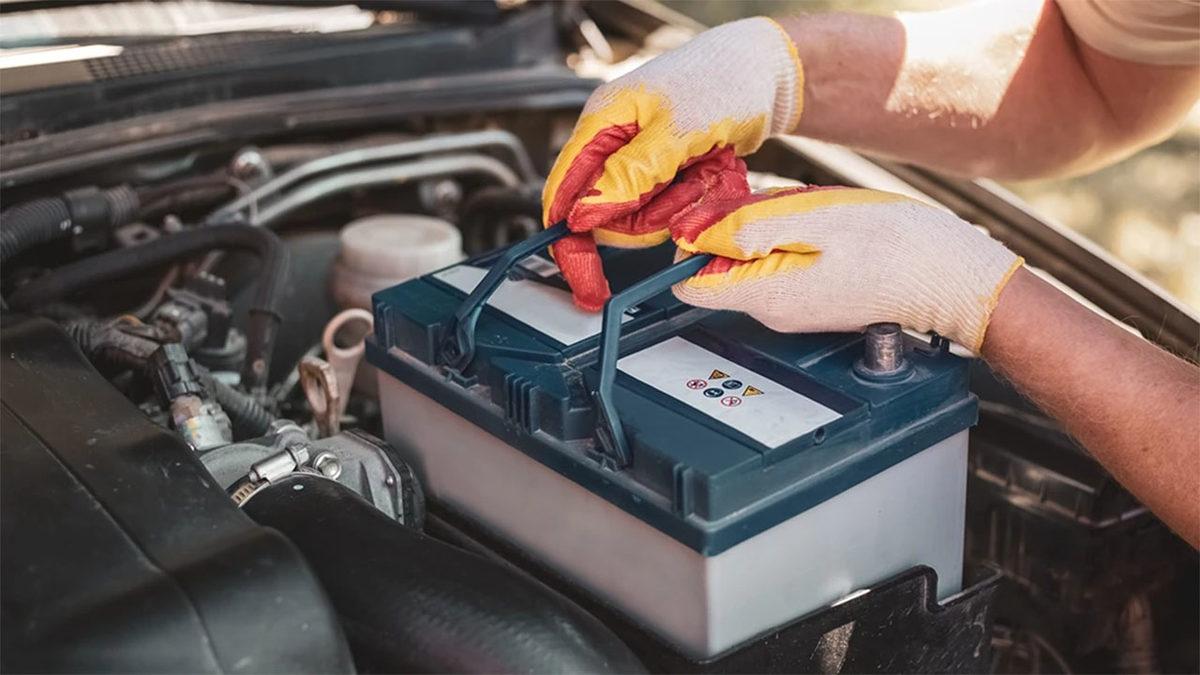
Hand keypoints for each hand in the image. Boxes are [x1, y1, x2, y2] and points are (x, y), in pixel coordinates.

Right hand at [542, 17, 804, 310]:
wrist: (765, 71)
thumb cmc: (723, 80)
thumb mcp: (676, 130)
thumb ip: (629, 174)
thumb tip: (584, 214)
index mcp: (600, 124)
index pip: (564, 195)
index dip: (572, 245)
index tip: (589, 284)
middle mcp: (614, 145)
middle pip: (609, 217)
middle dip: (652, 216)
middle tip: (689, 185)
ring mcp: (640, 161)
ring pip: (644, 217)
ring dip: (682, 204)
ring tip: (707, 168)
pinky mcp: (665, 173)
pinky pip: (671, 209)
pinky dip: (697, 197)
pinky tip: (714, 169)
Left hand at [669, 186, 1023, 350]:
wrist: (952, 275)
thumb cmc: (896, 245)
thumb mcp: (813, 219)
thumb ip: (747, 228)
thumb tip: (691, 234)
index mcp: (765, 295)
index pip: (689, 282)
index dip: (690, 241)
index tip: (714, 210)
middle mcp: (771, 310)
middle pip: (721, 263)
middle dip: (738, 225)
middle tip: (783, 203)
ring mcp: (792, 307)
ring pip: (753, 256)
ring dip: (771, 225)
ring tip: (814, 213)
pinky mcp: (812, 296)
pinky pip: (782, 258)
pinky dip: (794, 234)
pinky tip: (827, 224)